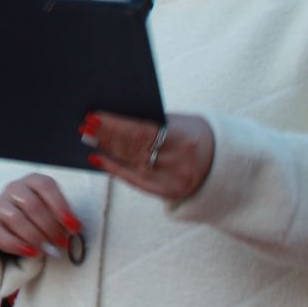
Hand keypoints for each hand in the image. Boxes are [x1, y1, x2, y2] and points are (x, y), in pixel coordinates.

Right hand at [0, 172, 81, 258]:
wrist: (13, 215)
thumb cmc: (41, 213)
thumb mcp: (53, 208)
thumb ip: (63, 217)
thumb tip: (75, 229)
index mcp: (33, 180)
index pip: (46, 187)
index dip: (61, 206)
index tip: (74, 227)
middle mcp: (14, 188)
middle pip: (32, 205)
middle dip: (50, 227)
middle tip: (62, 243)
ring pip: (16, 219)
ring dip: (35, 237)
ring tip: (47, 250)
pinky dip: (16, 245)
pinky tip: (31, 253)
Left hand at [81, 111, 214, 202]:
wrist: (222, 165)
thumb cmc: (195, 135)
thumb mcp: (182, 122)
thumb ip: (154, 120)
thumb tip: (116, 114)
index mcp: (185, 138)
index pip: (143, 130)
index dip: (116, 124)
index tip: (95, 115)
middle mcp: (179, 162)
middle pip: (134, 147)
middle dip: (107, 136)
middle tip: (85, 126)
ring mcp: (173, 180)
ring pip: (131, 163)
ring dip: (106, 149)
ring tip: (88, 138)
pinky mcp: (167, 192)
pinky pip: (135, 180)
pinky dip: (114, 168)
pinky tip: (98, 157)